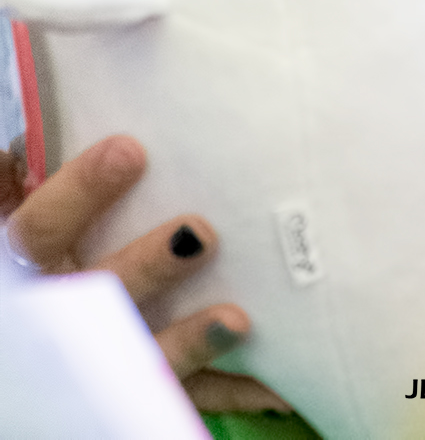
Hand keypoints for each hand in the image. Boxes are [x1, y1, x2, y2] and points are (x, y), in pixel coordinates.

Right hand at [4, 135, 288, 413]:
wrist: (37, 355)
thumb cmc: (35, 269)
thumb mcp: (16, 231)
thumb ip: (15, 191)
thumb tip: (21, 146)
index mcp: (27, 269)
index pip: (41, 230)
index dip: (80, 192)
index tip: (130, 150)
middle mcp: (64, 319)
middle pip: (101, 296)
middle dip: (148, 268)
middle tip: (200, 233)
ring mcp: (103, 364)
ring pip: (143, 359)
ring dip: (191, 342)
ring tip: (237, 319)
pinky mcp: (139, 394)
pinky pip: (188, 398)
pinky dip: (234, 393)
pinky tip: (277, 387)